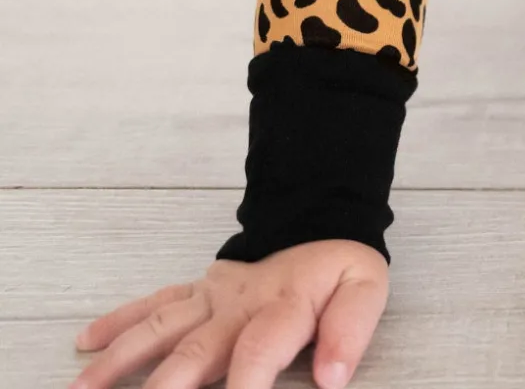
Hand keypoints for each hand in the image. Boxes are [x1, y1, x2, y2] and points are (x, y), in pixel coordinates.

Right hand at [69, 239, 387, 388]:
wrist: (321, 226)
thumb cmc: (339, 273)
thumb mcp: (365, 291)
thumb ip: (350, 331)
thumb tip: (333, 377)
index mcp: (282, 307)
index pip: (259, 351)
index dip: (246, 387)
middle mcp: (238, 304)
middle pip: (195, 353)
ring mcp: (211, 297)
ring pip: (160, 330)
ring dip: (120, 362)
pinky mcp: (197, 291)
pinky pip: (154, 304)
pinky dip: (118, 322)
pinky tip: (86, 343)